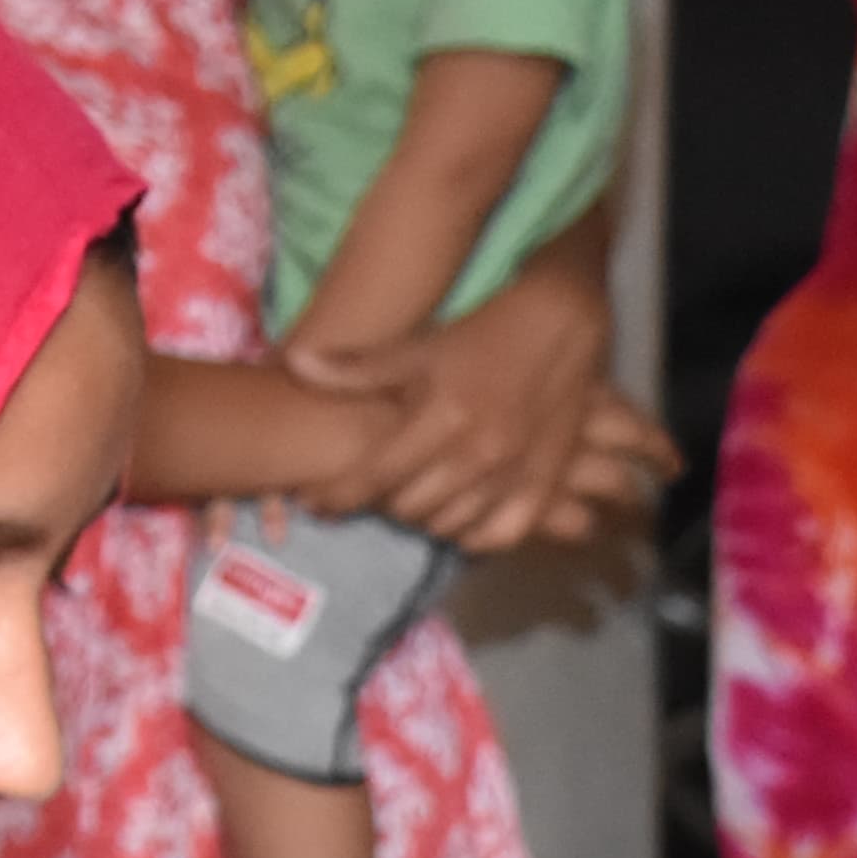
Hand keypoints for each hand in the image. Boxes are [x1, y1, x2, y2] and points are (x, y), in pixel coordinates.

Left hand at [284, 262, 668, 551]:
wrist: (563, 322)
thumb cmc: (482, 334)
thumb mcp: (419, 347)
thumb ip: (357, 370)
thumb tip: (294, 364)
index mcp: (440, 415)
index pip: (373, 476)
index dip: (336, 495)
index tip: (314, 502)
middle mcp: (476, 452)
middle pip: (407, 508)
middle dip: (382, 501)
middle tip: (375, 488)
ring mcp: (513, 473)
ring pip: (448, 525)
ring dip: (425, 517)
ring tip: (414, 498)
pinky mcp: (543, 484)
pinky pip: (499, 535)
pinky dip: (472, 534)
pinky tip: (459, 519)